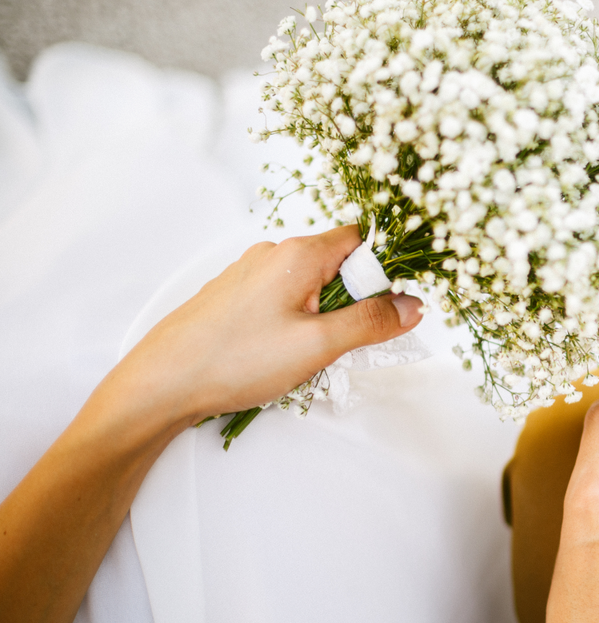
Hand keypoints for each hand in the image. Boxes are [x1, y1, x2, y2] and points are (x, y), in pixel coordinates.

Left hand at [101, 224, 422, 433]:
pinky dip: (297, 324)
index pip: (361, 240)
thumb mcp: (318, 346)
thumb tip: (413, 305)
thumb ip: (371, 323)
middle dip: (354, 302)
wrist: (161, 383)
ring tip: (309, 357)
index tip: (388, 307)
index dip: (383, 271)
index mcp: (298, 254)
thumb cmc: (237, 360)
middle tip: (347, 344)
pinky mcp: (234, 297)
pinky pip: (284, 300)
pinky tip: (281, 357)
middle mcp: (274, 254)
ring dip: (324, 318)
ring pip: (311, 286)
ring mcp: (250, 274)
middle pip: (337, 264)